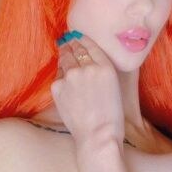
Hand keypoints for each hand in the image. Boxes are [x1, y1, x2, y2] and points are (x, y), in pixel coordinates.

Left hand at [51, 33, 124, 149]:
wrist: (97, 135)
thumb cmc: (111, 117)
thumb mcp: (114, 87)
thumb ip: (102, 70)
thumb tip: (86, 59)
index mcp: (105, 67)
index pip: (90, 44)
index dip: (82, 39)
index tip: (77, 36)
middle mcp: (87, 67)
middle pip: (74, 48)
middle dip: (70, 44)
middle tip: (67, 40)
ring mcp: (71, 76)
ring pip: (64, 59)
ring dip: (64, 55)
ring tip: (63, 52)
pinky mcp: (58, 86)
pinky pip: (58, 75)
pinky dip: (61, 75)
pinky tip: (65, 79)